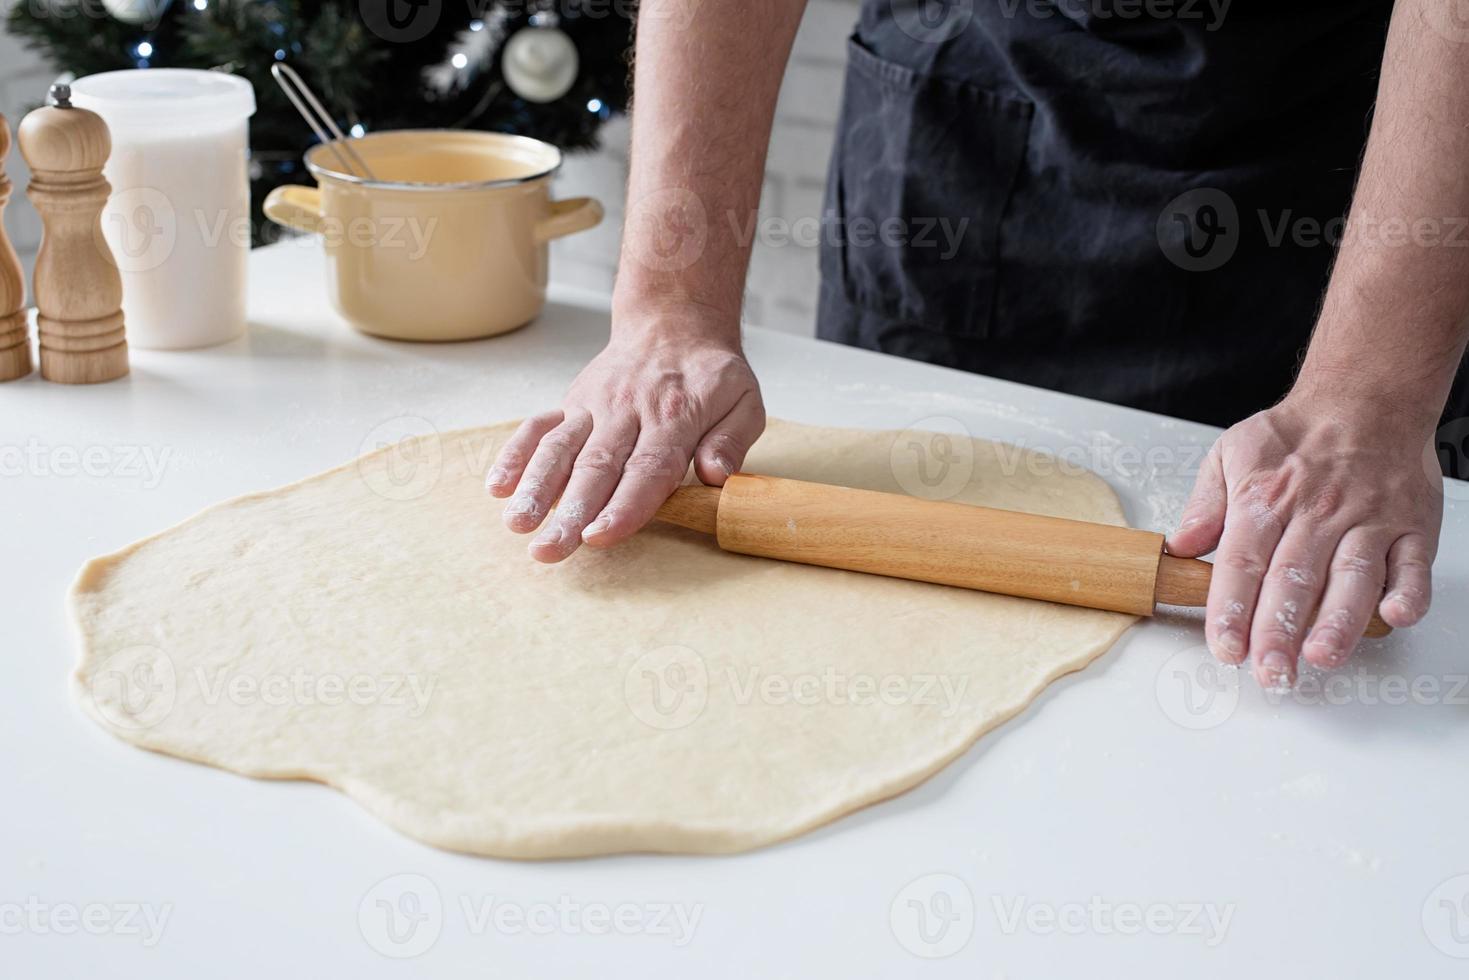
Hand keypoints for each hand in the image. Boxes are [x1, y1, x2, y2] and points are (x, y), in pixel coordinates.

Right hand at [485, 312, 764, 562]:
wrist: (674, 325)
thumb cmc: (710, 375)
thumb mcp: (744, 401)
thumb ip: (732, 440)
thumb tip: (717, 476)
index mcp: (675, 416)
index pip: (647, 467)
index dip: (623, 505)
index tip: (600, 536)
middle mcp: (628, 410)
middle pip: (596, 467)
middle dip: (570, 512)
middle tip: (549, 550)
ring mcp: (594, 406)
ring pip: (560, 448)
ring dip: (536, 488)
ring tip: (517, 524)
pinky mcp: (572, 403)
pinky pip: (539, 427)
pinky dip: (516, 455)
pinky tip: (499, 487)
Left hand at [1167, 390, 1441, 688]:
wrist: (1364, 397)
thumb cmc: (1293, 435)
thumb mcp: (1230, 454)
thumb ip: (1205, 505)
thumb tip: (1180, 546)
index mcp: (1266, 498)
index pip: (1243, 562)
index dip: (1232, 608)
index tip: (1225, 646)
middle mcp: (1317, 511)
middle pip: (1294, 578)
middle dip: (1279, 631)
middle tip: (1270, 672)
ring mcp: (1369, 519)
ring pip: (1352, 576)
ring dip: (1337, 621)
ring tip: (1320, 657)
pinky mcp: (1413, 525)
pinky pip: (1413, 563)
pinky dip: (1408, 591)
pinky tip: (1396, 616)